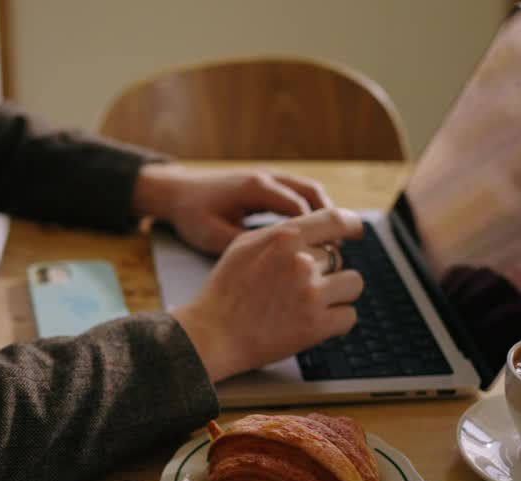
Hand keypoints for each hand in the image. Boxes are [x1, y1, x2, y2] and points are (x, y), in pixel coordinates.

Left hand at [132, 164, 333, 255]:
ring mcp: (268, 177)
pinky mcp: (267, 183)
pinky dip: (313, 210)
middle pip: (312, 193)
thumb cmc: (193, 214)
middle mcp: (267, 178)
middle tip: (342, 247)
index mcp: (256, 188)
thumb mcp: (213, 236)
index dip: (318, 230)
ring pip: (309, 190)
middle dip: (331, 219)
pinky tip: (316, 234)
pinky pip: (299, 193)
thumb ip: (244, 245)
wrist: (177, 191)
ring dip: (325, 213)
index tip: (329, 254)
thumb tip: (277, 262)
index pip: (299, 207)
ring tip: (335, 241)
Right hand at [171, 208, 364, 382]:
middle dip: (326, 271)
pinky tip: (314, 323)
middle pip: (339, 257)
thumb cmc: (225, 291)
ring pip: (353, 284)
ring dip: (338, 294)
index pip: (335, 220)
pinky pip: (349, 316)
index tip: (355, 232)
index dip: (351, 225)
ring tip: (311, 304)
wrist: (213, 334)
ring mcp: (311, 294)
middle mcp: (301, 262)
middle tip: (300, 287)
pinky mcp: (317, 325)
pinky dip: (336, 321)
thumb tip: (316, 230)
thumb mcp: (245, 246)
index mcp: (284, 238)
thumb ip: (282, 234)